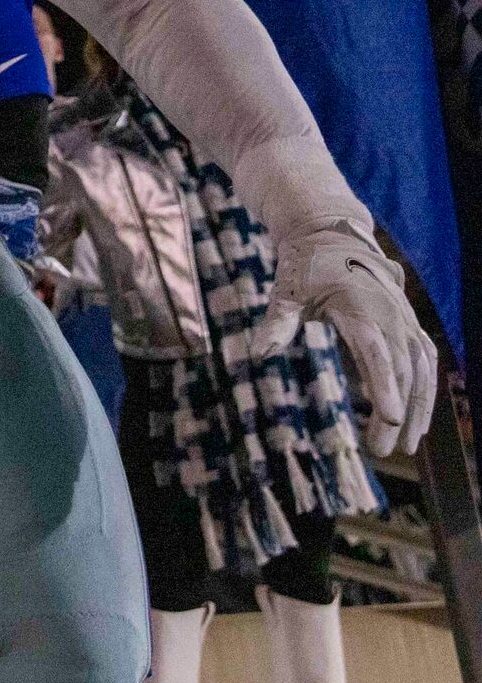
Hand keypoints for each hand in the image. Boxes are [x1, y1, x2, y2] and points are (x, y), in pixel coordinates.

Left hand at [254, 217, 438, 456]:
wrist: (329, 233)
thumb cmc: (303, 266)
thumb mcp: (285, 290)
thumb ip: (278, 322)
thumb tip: (257, 353)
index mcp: (358, 307)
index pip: (377, 354)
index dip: (386, 387)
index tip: (391, 419)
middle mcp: (389, 315)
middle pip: (402, 370)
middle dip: (398, 412)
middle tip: (384, 449)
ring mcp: (403, 318)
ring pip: (422, 368)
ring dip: (420, 406)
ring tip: (408, 443)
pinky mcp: (408, 322)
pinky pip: (425, 359)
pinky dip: (424, 388)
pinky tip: (415, 415)